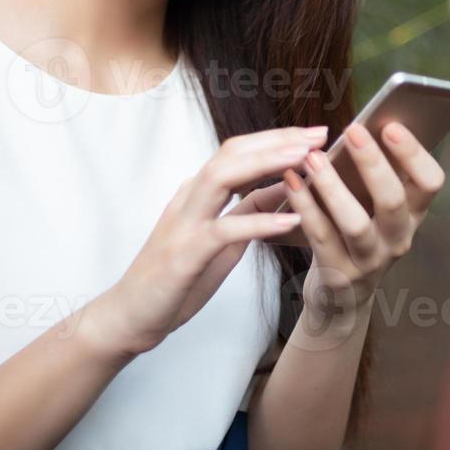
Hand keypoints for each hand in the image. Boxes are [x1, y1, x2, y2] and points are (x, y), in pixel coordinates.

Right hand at [90, 126, 327, 358]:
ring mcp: (183, 224)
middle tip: (318, 135)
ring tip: (304, 160)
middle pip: (232, 153)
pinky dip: (259, 223)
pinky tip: (291, 220)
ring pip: (222, 178)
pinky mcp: (184, 255)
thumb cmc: (177, 279)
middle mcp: (188, 199)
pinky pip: (223, 230)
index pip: (237, 151)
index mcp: (197, 193)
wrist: (131, 316)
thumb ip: (250, 212)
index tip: (314, 134)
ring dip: (266, 164)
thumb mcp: (223, 239)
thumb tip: (285, 189)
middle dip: (277, 140)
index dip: (276, 138)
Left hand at [281, 122, 444, 319]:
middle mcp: (398, 239)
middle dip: (373, 163)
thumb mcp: (376, 210)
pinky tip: (291, 182)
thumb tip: (361, 127)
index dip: (415, 153)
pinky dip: (305, 207)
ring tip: (312, 158)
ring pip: (356, 223)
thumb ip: (374, 176)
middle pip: (393, 200)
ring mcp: (370, 261)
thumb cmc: (356, 237)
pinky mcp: (339, 275)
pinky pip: (321, 237)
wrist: (341, 298)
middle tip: (352, 131)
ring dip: (332, 186)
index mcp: (412, 215)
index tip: (391, 125)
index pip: (431, 182)